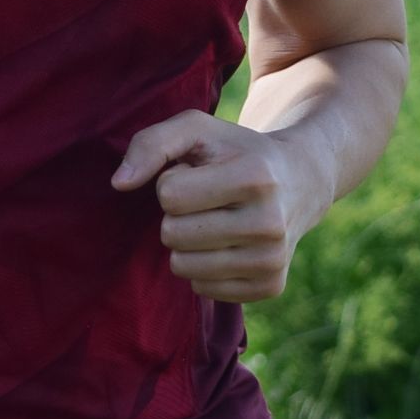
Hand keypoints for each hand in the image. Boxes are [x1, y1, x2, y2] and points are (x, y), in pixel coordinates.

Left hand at [111, 112, 331, 302]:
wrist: (300, 180)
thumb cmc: (236, 151)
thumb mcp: (197, 129)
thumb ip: (151, 143)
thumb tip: (119, 183)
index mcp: (255, 177)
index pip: (169, 195)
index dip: (173, 181)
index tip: (199, 174)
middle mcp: (269, 223)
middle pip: (173, 234)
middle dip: (177, 215)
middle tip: (207, 200)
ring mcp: (273, 260)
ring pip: (183, 267)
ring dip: (187, 243)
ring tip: (215, 220)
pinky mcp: (271, 287)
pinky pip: (202, 289)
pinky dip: (204, 267)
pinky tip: (228, 243)